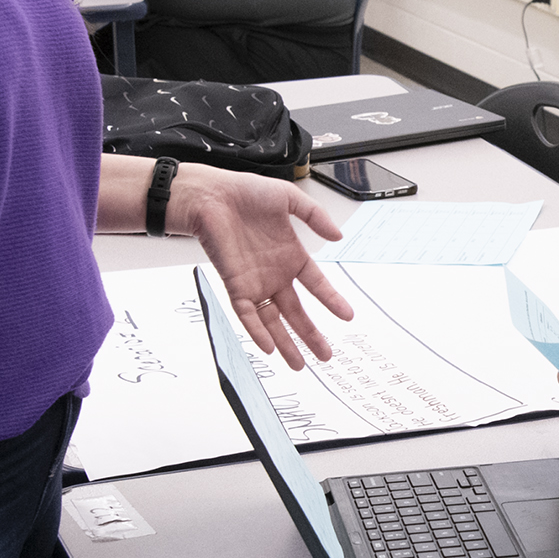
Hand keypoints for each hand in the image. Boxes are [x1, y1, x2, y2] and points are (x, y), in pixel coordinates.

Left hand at [177, 165, 353, 367]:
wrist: (211, 195)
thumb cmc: (244, 193)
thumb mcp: (289, 199)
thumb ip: (315, 217)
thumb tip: (337, 236)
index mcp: (290, 256)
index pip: (316, 285)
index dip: (331, 301)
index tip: (347, 316)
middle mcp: (274, 274)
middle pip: (296, 312)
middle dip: (311, 335)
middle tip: (326, 355)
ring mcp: (255, 282)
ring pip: (273, 321)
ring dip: (286, 343)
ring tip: (300, 364)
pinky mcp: (235, 285)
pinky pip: (247, 314)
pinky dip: (258, 331)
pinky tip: (269, 347)